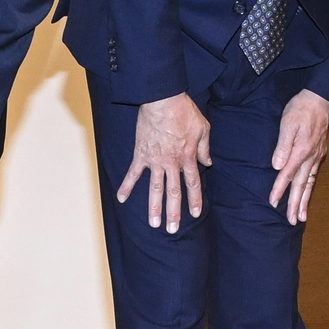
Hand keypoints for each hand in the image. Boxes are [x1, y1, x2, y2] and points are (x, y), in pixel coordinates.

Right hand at [119, 93, 210, 232]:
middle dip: (173, 213)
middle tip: (171, 230)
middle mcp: (171, 163)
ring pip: (155, 188)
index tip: (195, 214)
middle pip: (173, 192)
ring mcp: (155, 160)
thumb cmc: (184, 111)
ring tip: (153, 223)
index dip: (194, 200)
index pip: (192, 184)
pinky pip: (133, 173)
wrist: (162, 99)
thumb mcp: (202, 128)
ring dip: (153, 207)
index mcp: (187, 157)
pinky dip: (127, 185)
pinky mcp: (141, 154)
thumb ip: (205, 148)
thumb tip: (207, 163)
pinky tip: (121, 198)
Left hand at [269, 91, 328, 222]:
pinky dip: (310, 188)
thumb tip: (277, 166)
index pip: (287, 175)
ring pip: (310, 183)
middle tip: (292, 221)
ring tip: (301, 216)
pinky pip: (313, 175)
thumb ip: (282, 146)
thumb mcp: (287, 123)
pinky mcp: (319, 153)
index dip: (279, 190)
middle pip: (302, 185)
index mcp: (301, 151)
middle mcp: (310, 157)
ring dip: (305, 200)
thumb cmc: (300, 109)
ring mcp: (316, 156)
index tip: (273, 203)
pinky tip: (307, 194)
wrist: (320, 99)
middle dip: (295, 204)